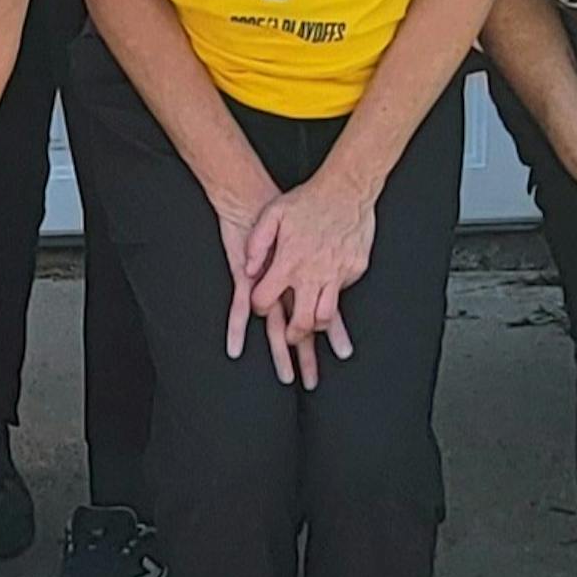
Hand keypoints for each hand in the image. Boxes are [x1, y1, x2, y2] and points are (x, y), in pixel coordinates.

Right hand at [210, 171, 317, 389]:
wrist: (252, 195)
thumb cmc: (281, 212)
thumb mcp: (305, 235)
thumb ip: (311, 257)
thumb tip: (330, 279)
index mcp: (304, 274)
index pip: (321, 309)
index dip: (331, 332)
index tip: (342, 351)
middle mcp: (288, 283)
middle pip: (300, 326)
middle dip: (307, 355)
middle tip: (313, 381)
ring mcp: (265, 282)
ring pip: (275, 326)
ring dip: (281, 353)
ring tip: (288, 377)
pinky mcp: (244, 276)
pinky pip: (239, 308)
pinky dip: (237, 329)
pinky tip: (234, 350)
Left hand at [247, 170, 368, 370]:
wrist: (346, 189)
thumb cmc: (309, 200)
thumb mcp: (272, 214)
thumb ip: (256, 244)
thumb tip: (249, 270)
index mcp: (289, 262)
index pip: (266, 300)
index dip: (259, 306)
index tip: (259, 305)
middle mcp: (313, 273)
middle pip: (301, 322)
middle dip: (293, 336)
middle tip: (290, 338)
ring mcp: (336, 273)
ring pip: (326, 317)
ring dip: (316, 327)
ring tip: (311, 328)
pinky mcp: (354, 270)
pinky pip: (342, 293)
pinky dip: (335, 299)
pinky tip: (329, 296)